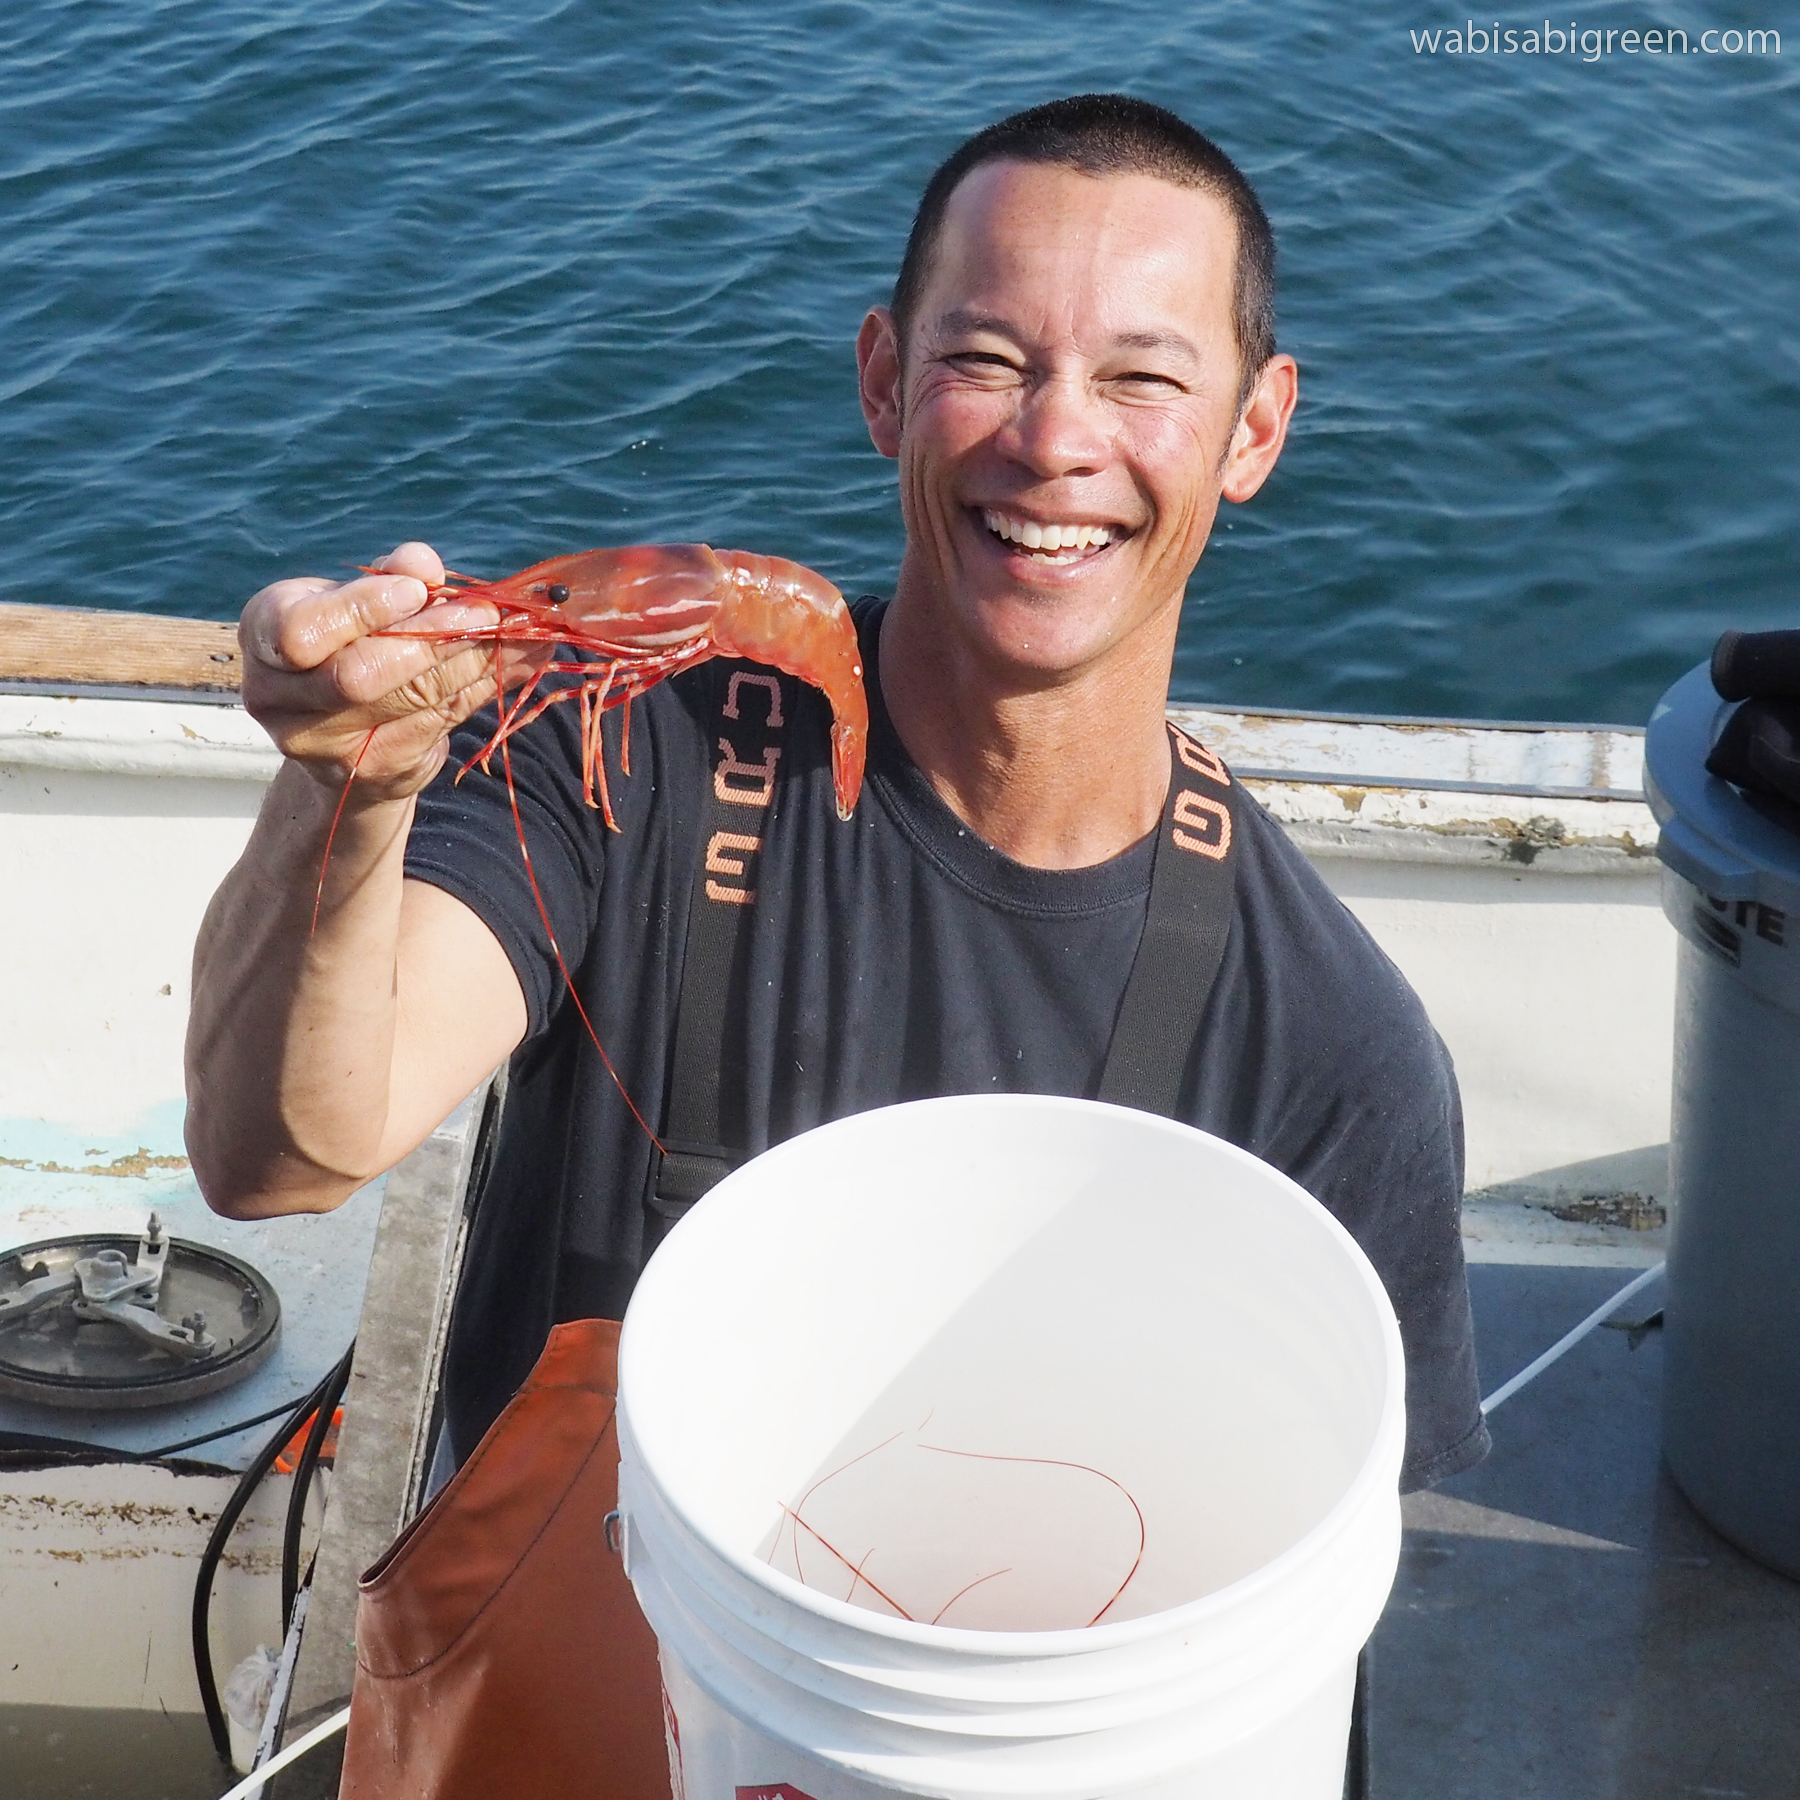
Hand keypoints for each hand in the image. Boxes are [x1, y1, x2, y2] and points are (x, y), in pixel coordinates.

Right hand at [238, 543, 501, 802]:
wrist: (338, 728)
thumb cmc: (349, 637)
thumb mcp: (358, 597)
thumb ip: (390, 575)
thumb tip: (424, 565)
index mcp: (261, 636)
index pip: (300, 632)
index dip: (362, 609)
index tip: (417, 589)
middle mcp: (277, 699)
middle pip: (359, 677)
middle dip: (432, 639)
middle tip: (488, 611)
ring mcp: (321, 746)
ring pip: (411, 702)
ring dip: (474, 662)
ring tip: (521, 631)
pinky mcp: (371, 772)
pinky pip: (440, 724)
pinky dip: (485, 688)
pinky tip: (521, 662)